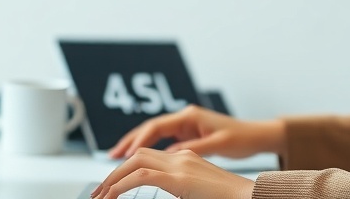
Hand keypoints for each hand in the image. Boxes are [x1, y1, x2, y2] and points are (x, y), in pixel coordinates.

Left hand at [92, 148, 254, 198]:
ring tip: (101, 195)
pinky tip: (112, 195)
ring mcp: (181, 164)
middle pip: (139, 154)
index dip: (127, 168)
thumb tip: (173, 194)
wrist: (250, 197)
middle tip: (99, 191)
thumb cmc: (230, 197)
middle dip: (115, 172)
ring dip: (114, 178)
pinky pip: (142, 175)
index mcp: (187, 159)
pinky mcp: (180, 177)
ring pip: (137, 161)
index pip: (149, 156)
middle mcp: (182, 156)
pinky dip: (122, 184)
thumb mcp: (198, 192)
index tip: (112, 185)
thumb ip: (181, 189)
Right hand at [108, 104, 284, 158]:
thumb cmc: (241, 138)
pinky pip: (162, 140)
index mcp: (190, 116)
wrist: (257, 135)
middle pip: (149, 128)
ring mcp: (185, 124)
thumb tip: (169, 154)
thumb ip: (193, 148)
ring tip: (117, 158)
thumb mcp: (218, 145)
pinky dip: (149, 148)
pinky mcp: (188, 132)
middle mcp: (185, 117)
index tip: (125, 155)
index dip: (138, 141)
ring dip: (135, 144)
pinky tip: (138, 159)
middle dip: (129, 141)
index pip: (156, 126)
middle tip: (110, 156)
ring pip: (153, 134)